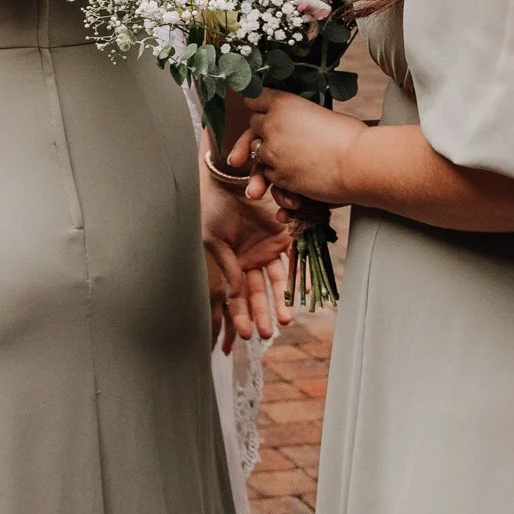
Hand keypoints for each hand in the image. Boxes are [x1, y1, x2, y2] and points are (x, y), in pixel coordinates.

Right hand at [203, 155, 294, 349]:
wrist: (228, 179)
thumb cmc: (212, 207)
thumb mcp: (214, 241)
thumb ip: (228, 267)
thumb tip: (236, 294)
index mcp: (231, 263)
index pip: (236, 295)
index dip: (240, 315)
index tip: (246, 335)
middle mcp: (249, 260)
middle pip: (257, 293)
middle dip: (261, 313)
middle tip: (266, 333)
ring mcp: (266, 250)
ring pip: (275, 281)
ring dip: (279, 301)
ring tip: (284, 319)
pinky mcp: (281, 237)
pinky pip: (292, 259)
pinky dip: (296, 276)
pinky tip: (300, 294)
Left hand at [235, 89, 365, 208]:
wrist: (359, 164)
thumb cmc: (350, 134)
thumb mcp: (320, 112)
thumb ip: (299, 115)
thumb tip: (295, 121)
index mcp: (282, 104)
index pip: (254, 98)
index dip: (260, 103)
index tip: (265, 107)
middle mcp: (271, 126)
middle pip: (254, 124)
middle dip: (264, 128)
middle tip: (281, 132)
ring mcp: (272, 153)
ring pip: (257, 150)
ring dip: (269, 151)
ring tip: (289, 154)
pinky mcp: (279, 177)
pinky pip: (268, 173)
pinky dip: (277, 172)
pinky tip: (294, 170)